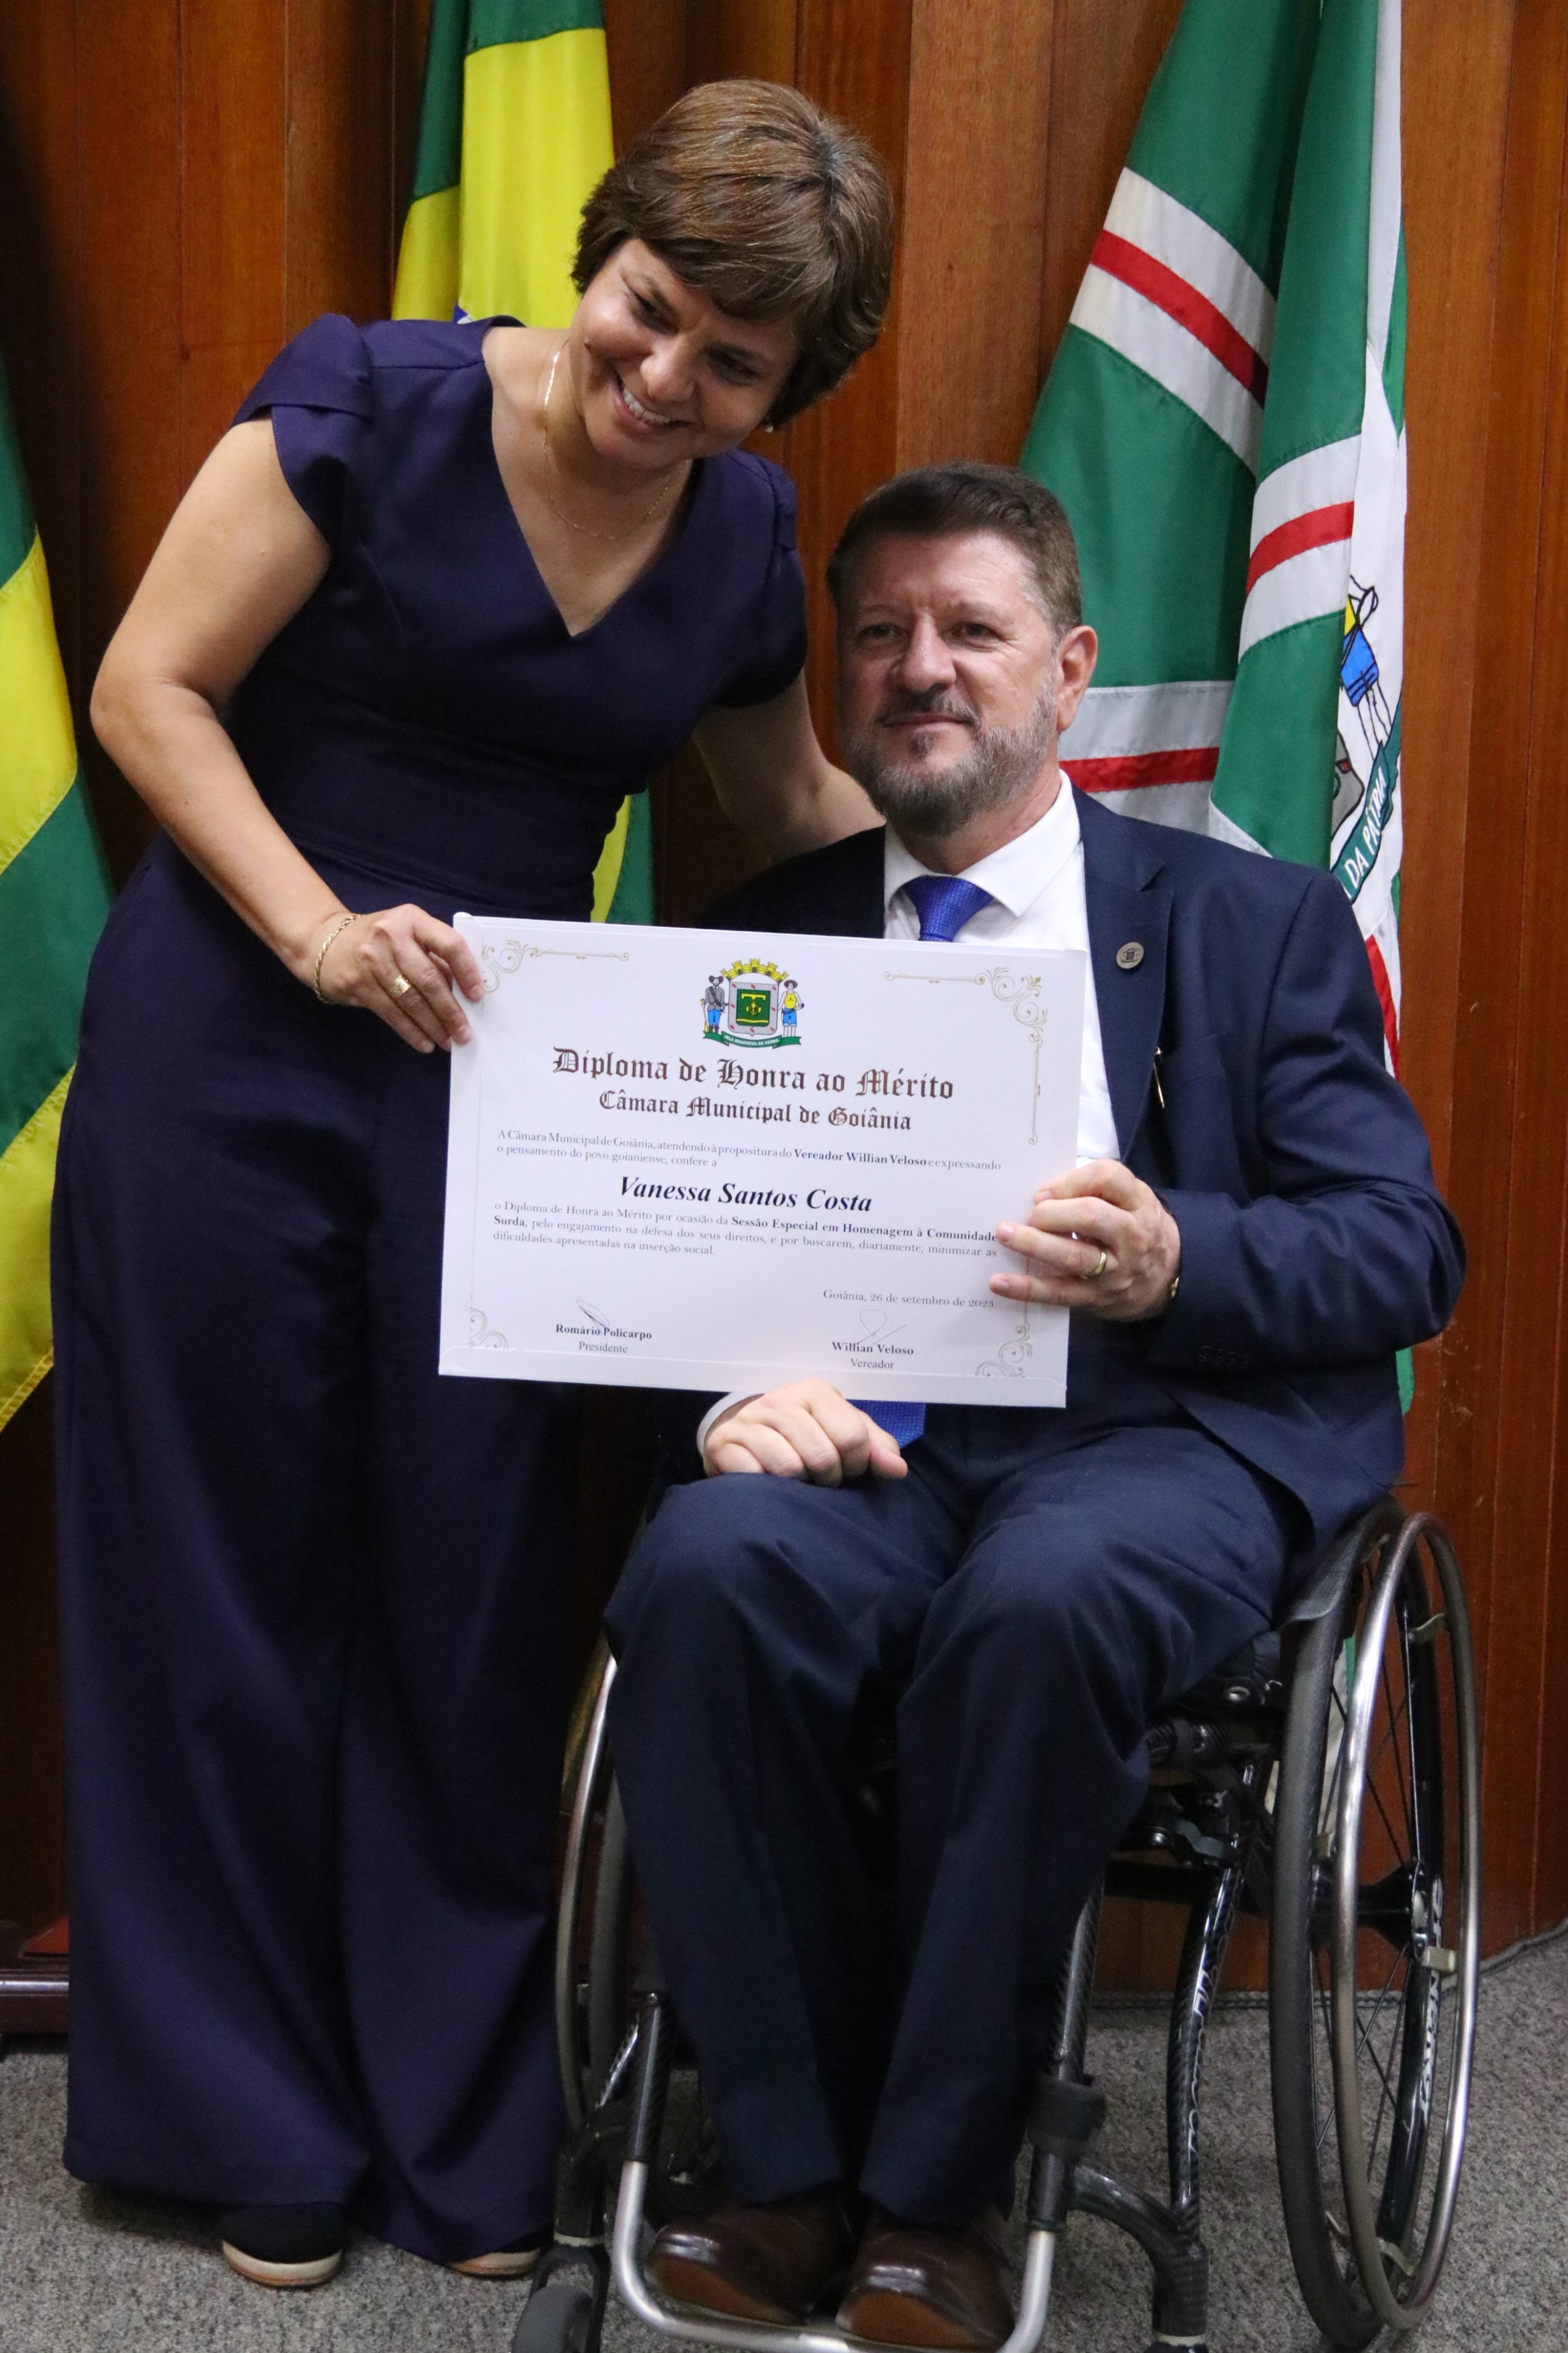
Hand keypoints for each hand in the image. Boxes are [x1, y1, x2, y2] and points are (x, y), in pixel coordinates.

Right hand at [314, 905, 484, 1052]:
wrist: (326, 944)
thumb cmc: (380, 941)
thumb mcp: (407, 935)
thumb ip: (434, 956)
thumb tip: (465, 992)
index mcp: (412, 920)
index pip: (448, 944)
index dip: (467, 971)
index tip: (477, 996)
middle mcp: (391, 936)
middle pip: (429, 979)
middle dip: (450, 1011)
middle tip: (464, 1032)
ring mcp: (372, 960)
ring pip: (410, 1000)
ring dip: (433, 1025)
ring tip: (448, 1041)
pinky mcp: (358, 984)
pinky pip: (391, 1013)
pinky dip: (411, 1031)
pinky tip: (425, 1042)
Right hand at [704, 1381, 908, 1481]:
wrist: (744, 1439)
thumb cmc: (804, 1439)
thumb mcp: (842, 1435)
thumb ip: (876, 1448)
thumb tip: (897, 1469)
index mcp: (815, 1392)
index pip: (853, 1436)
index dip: (856, 1464)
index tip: (847, 1469)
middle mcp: (780, 1400)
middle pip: (823, 1456)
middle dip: (828, 1480)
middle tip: (820, 1481)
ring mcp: (749, 1420)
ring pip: (790, 1468)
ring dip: (799, 1488)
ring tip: (797, 1484)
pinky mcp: (724, 1444)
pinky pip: (755, 1476)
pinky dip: (767, 1489)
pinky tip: (767, 1484)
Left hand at [993, 1159, 1180, 1321]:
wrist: (1168, 1278)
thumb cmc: (1134, 1229)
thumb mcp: (1130, 1201)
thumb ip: (1093, 1190)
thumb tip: (1041, 1195)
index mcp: (1138, 1202)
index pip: (1107, 1178)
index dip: (1070, 1180)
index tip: (1044, 1191)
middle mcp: (1131, 1236)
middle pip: (1090, 1215)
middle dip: (1053, 1212)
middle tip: (1030, 1214)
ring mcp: (1115, 1271)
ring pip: (1074, 1255)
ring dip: (1035, 1244)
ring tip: (1005, 1234)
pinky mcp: (1096, 1298)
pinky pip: (1059, 1293)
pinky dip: (1027, 1288)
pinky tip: (999, 1282)